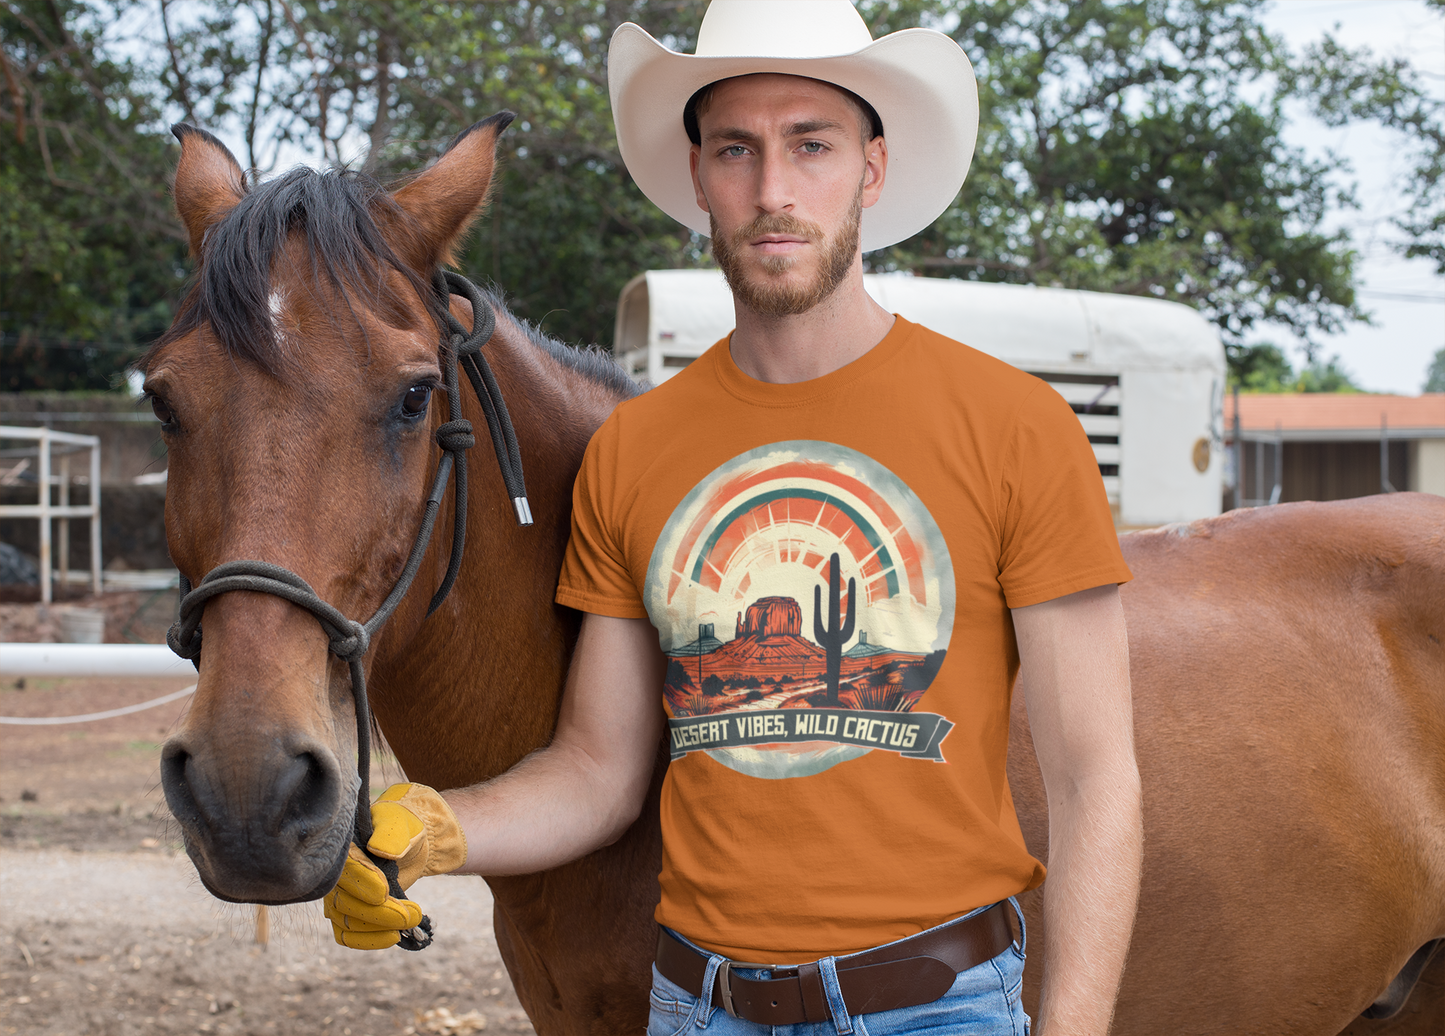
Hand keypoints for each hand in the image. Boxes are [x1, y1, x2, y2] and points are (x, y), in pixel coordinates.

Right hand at [323, 783, 467, 948]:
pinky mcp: (346, 913)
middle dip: (382, 913)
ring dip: (380, 929)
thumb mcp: (400, 824)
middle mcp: (334, 875)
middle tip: (415, 913)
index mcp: (343, 848)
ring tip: (412, 921)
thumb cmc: (402, 827)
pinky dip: (370, 940)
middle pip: (345, 904)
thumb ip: (391, 835)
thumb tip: (380, 850)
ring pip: (346, 924)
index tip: (385, 892)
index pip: (345, 871)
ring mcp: (337, 896)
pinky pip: (347, 936)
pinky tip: (394, 936)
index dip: (363, 884)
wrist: (408, 841)